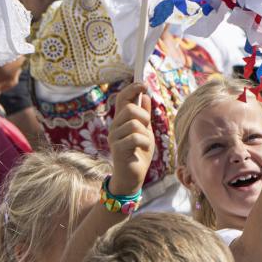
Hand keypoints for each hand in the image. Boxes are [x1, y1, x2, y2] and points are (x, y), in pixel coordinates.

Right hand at [108, 83, 152, 197]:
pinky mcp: (116, 148)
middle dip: (144, 115)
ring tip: (144, 142)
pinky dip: (145, 142)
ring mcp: (114, 137)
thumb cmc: (140, 153)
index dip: (132, 89)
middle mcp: (114, 126)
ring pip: (134, 123)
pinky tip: (143, 148)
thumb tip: (145, 96)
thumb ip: (144, 116)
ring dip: (145, 133)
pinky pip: (135, 137)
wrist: (133, 176)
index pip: (121, 98)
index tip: (143, 85)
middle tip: (147, 127)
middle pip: (129, 108)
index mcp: (121, 120)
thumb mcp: (146, 131)